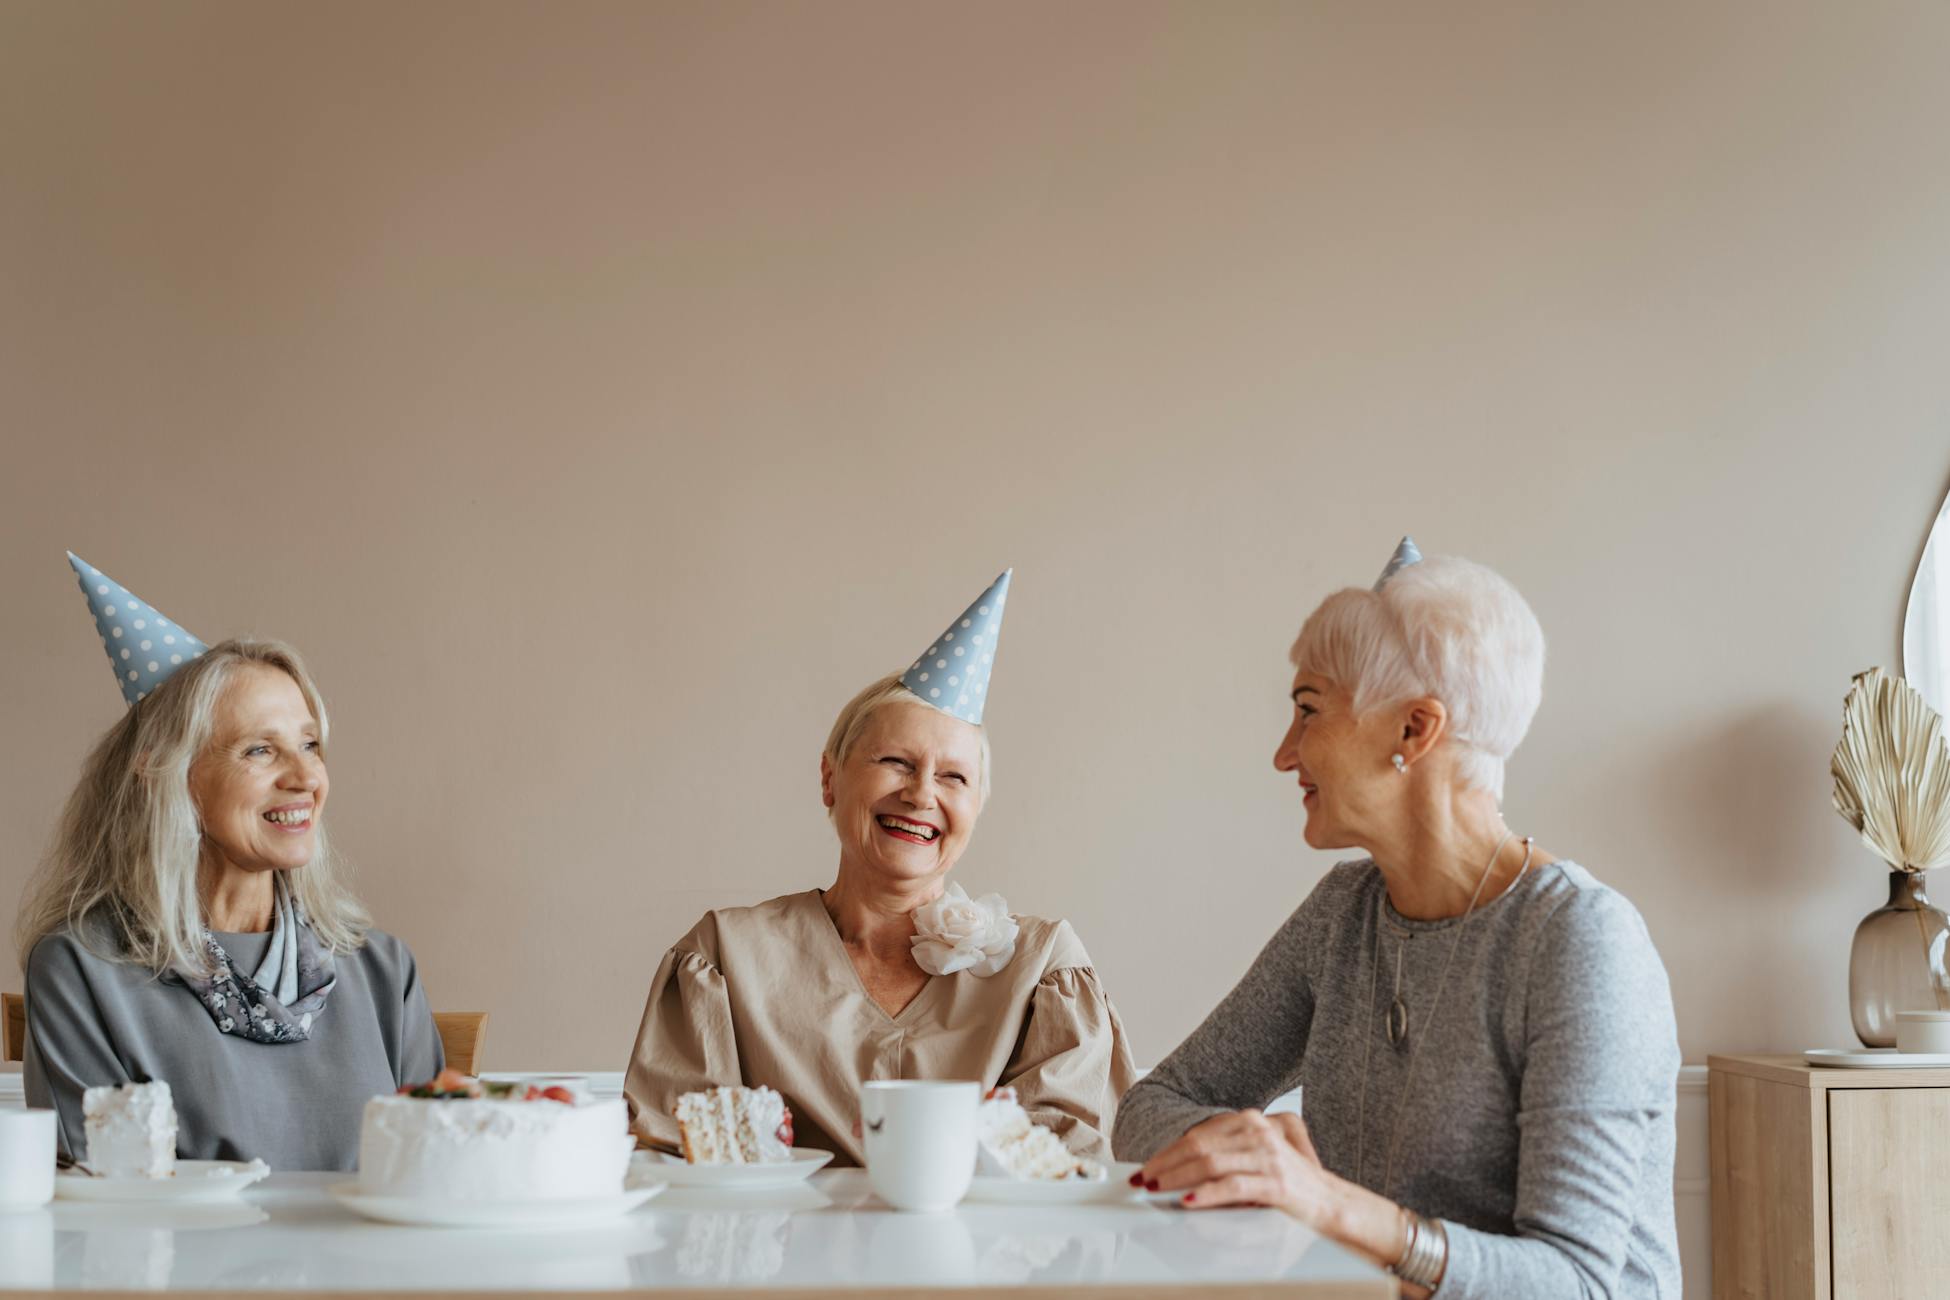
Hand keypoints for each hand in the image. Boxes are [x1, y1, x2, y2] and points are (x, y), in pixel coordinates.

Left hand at [1133, 1110, 1339, 1227]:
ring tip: (1158, 1189)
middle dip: (1166, 1164)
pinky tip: (1190, 1200)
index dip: (1168, 1151)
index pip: (1198, 1134)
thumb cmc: (1288, 1180)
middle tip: (1144, 1180)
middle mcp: (1258, 1132)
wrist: (1330, 1201)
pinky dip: (1207, 1193)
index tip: (1147, 1167)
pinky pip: (1233, 1186)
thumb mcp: (1256, 1154)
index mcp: (1250, 1120)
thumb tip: (1179, 1162)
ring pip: (1210, 1163)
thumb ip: (1225, 1150)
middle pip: (1198, 1146)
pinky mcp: (1275, 1182)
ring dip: (1178, 1177)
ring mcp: (1267, 1156)